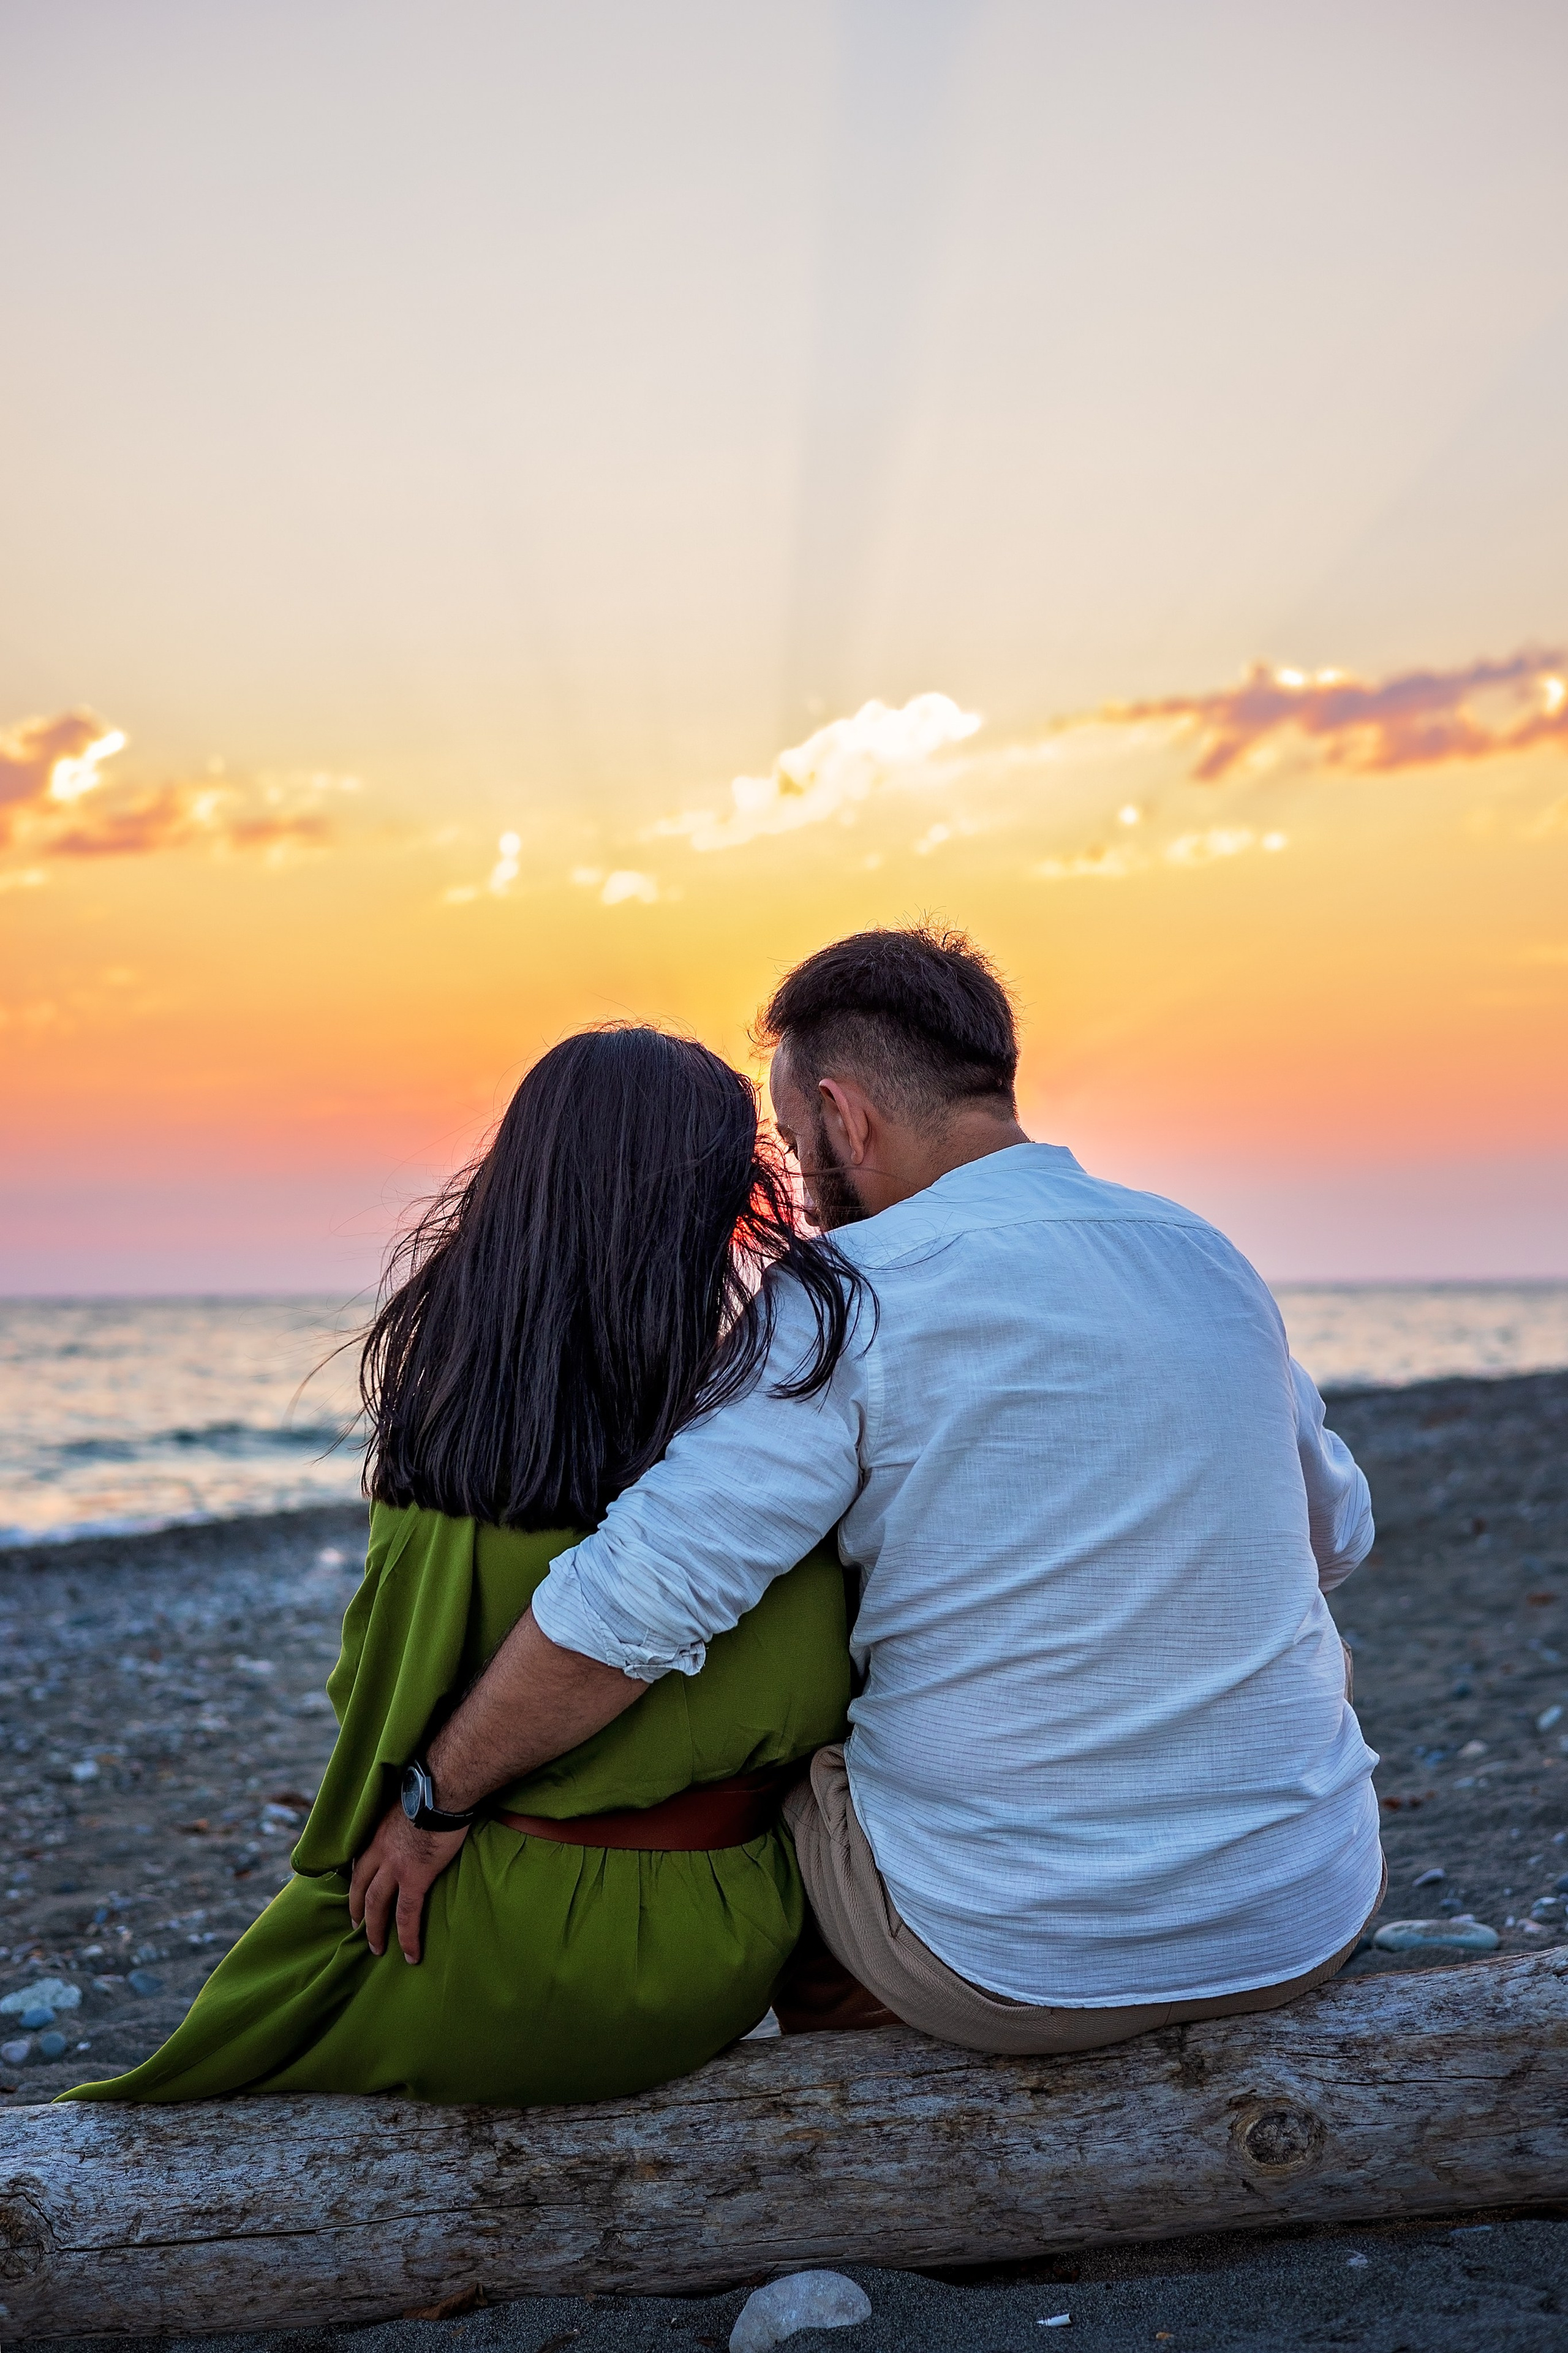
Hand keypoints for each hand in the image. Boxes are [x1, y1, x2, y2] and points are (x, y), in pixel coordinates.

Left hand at [348, 1800, 469, 1963]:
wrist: (443, 1787)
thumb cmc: (433, 1786)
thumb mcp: (408, 1798)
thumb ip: (408, 1813)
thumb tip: (420, 1812)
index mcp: (378, 1831)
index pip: (359, 1860)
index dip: (357, 1879)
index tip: (357, 1891)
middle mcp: (379, 1850)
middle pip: (361, 1887)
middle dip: (358, 1909)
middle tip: (357, 1926)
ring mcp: (395, 1866)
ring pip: (377, 1905)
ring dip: (374, 1929)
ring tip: (376, 1949)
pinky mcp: (415, 1877)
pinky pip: (407, 1915)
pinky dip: (407, 1937)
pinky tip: (410, 1954)